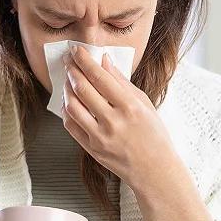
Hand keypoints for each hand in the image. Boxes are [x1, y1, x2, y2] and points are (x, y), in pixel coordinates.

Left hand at [61, 44, 176, 186]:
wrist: (154, 170)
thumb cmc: (153, 135)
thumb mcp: (144, 104)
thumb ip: (122, 82)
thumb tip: (104, 61)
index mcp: (130, 107)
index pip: (100, 77)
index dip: (85, 60)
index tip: (77, 50)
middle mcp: (113, 121)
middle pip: (83, 89)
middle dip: (71, 70)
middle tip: (68, 61)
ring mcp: (100, 137)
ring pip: (72, 106)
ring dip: (66, 89)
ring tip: (68, 80)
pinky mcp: (91, 149)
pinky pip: (71, 125)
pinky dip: (66, 110)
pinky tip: (69, 101)